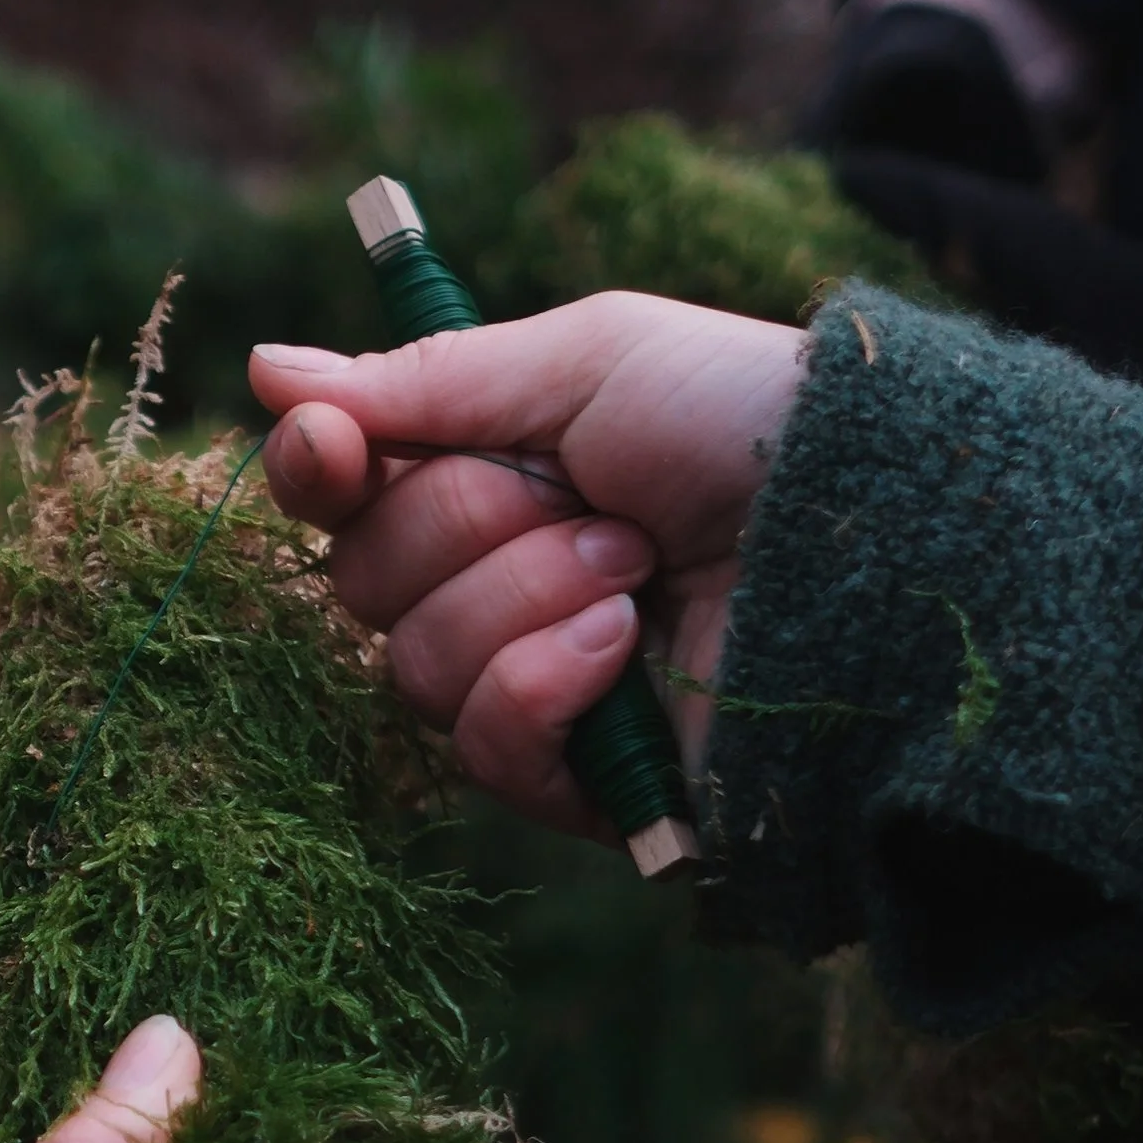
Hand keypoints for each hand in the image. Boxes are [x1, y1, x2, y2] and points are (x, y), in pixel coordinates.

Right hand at [249, 293, 803, 836]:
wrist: (873, 537)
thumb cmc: (746, 424)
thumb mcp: (588, 360)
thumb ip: (427, 379)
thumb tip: (269, 371)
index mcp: (494, 477)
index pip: (344, 496)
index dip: (319, 471)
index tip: (337, 446)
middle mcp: (498, 585)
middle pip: (363, 581)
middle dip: (466, 525)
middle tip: (593, 501)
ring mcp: (536, 689)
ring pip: (414, 665)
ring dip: (525, 597)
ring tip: (636, 567)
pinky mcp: (579, 782)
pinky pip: (481, 747)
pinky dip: (541, 684)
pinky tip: (623, 647)